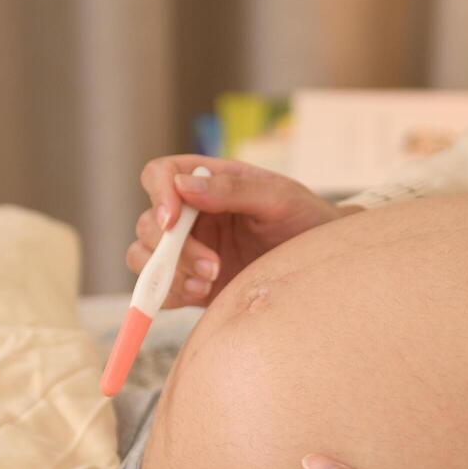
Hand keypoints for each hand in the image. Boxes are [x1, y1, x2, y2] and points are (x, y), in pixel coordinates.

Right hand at [131, 156, 359, 307]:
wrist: (322, 267)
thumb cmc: (304, 220)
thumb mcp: (279, 198)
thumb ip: (234, 189)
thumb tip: (184, 185)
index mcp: (207, 182)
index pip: (161, 174)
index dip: (157, 194)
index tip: (171, 220)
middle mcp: (190, 215)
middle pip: (148, 223)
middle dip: (172, 248)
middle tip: (212, 266)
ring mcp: (187, 250)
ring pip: (144, 257)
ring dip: (167, 273)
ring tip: (207, 283)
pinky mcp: (190, 283)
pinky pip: (159, 289)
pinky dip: (169, 293)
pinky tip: (202, 293)